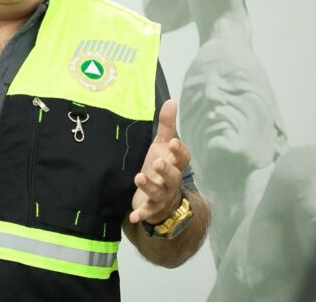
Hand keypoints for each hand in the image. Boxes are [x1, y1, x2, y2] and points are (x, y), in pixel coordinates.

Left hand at [129, 99, 190, 224]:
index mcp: (174, 163)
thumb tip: (171, 101)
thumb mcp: (162, 146)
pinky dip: (141, 214)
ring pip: (158, 192)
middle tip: (158, 162)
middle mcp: (171, 180)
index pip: (183, 157)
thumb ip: (166, 126)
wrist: (162, 200)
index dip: (179, 151)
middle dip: (166, 169)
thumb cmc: (161, 167)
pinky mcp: (151, 208)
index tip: (173, 142)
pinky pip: (147, 212)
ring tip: (139, 178)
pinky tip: (133, 216)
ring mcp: (162, 195)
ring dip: (149, 186)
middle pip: (173, 176)